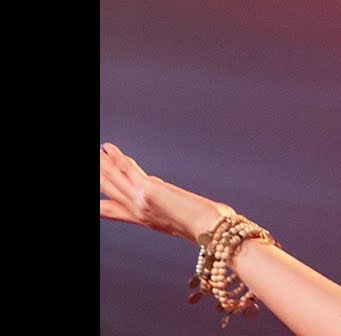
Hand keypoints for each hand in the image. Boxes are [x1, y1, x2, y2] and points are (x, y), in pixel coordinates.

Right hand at [100, 142, 234, 243]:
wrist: (210, 230)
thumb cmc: (201, 227)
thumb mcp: (174, 216)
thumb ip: (160, 200)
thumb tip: (153, 183)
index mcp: (142, 219)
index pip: (109, 211)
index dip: (98, 204)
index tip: (94, 195)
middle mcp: (136, 211)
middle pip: (108, 190)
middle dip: (97, 176)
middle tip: (91, 162)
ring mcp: (140, 201)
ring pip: (112, 179)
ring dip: (101, 164)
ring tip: (95, 154)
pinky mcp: (148, 190)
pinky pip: (127, 170)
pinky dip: (117, 157)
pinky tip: (107, 148)